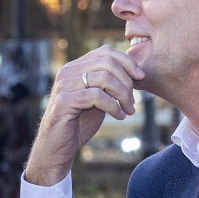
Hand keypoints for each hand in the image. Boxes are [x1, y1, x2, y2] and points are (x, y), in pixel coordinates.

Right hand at [26, 45, 143, 185]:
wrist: (57, 147)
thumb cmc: (79, 123)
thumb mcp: (98, 99)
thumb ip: (109, 84)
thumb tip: (134, 73)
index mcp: (76, 67)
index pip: (105, 51)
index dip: (127, 61)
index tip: (141, 77)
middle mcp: (67, 71)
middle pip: (107, 62)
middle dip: (127, 81)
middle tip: (133, 101)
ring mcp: (64, 85)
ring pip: (104, 78)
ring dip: (123, 95)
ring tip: (128, 110)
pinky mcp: (64, 100)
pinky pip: (97, 96)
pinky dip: (113, 106)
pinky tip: (119, 116)